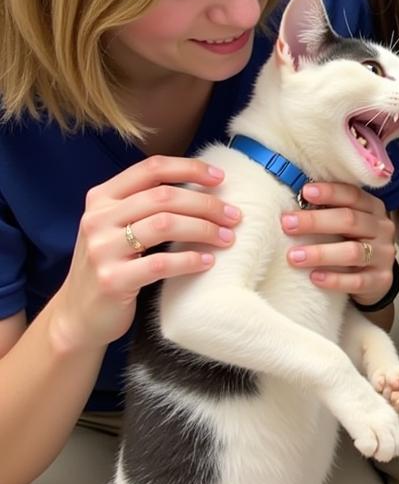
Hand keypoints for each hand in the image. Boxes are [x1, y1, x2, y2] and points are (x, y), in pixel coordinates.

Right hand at [52, 156, 239, 351]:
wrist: (79, 314)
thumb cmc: (112, 263)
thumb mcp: (116, 225)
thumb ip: (145, 204)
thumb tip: (204, 186)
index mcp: (101, 198)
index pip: (151, 169)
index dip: (189, 169)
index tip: (220, 178)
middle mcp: (98, 219)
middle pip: (164, 197)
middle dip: (206, 204)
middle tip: (234, 216)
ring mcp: (102, 249)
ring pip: (165, 225)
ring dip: (204, 229)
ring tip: (227, 238)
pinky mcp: (112, 280)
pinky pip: (161, 263)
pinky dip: (190, 260)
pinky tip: (207, 261)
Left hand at [282, 182, 394, 305]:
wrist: (374, 277)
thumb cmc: (350, 242)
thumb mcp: (346, 222)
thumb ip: (328, 210)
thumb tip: (294, 203)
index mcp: (373, 208)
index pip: (354, 195)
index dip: (330, 192)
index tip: (305, 192)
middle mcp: (382, 229)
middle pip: (350, 221)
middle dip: (316, 221)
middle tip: (288, 224)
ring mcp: (384, 256)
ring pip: (353, 252)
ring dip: (320, 253)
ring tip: (294, 256)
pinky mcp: (381, 280)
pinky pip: (357, 281)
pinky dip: (334, 279)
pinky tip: (314, 277)